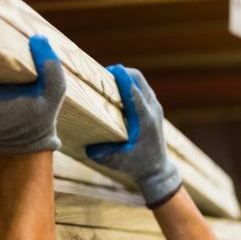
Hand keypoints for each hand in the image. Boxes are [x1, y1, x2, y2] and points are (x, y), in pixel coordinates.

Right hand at [86, 65, 181, 207]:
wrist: (157, 170)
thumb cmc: (135, 165)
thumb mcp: (116, 161)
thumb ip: (100, 153)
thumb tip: (83, 144)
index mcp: (144, 119)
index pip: (133, 91)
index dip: (122, 77)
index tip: (109, 69)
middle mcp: (152, 110)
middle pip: (138, 79)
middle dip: (121, 72)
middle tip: (103, 74)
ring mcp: (155, 107)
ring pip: (141, 81)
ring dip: (126, 76)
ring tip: (108, 80)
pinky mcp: (154, 108)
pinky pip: (142, 87)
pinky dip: (130, 83)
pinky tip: (117, 89)